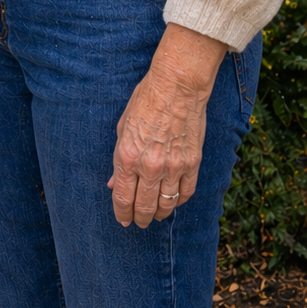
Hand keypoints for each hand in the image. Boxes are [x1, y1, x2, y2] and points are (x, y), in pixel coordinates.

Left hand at [108, 23, 227, 226]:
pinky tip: (173, 201)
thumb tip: (115, 183)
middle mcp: (150, 166)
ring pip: (166, 205)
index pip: (123, 197)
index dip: (122, 212)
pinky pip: (186, 193)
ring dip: (159, 213)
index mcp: (128, 156)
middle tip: (138, 222)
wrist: (177, 86)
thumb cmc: (146, 100)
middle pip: (144, 206)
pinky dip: (179, 201)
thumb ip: (120, 159)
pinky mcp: (192, 164)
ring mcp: (173, 167)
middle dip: (139, 218)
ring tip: (154, 215)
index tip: (122, 219)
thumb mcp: (122, 126)